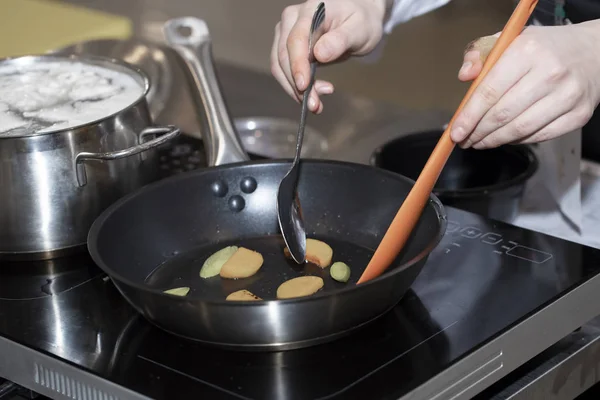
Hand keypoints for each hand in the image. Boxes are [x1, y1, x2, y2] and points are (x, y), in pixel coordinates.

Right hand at [271, 0, 389, 112]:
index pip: (296, 40)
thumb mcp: (360, 29)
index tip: (304, 86)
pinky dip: (295, 86)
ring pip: (279, 65)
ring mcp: (286, 32)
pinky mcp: (287, 46)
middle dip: (296, 84)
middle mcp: (292, 19)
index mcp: (310, 11)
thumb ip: (341, 40)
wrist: (358, 19)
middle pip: (284, 55)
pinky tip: (313, 94)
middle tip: (314, 104)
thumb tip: (319, 54)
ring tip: (316, 104)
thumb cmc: (361, 21)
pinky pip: (284, 70)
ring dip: (294, 89)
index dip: (297, 65)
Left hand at [451, 22, 599, 148]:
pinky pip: (539, 136)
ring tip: (479, 142)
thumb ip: (481, 53)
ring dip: (494, 141)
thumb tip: (464, 76)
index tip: (455, 132)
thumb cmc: (544, 48)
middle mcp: (550, 72)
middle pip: (502, 114)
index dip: (469, 116)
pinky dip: (517, 140)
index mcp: (528, 51)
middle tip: (464, 140)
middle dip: (477, 132)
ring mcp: (568, 95)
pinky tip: (504, 138)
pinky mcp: (579, 115)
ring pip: (520, 129)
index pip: (490, 91)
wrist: (595, 51)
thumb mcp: (510, 39)